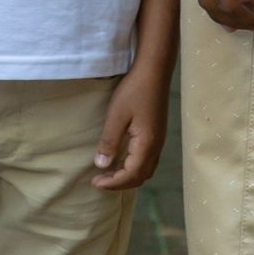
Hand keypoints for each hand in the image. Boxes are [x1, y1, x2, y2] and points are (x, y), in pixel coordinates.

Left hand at [91, 65, 168, 190]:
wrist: (155, 71)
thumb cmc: (135, 90)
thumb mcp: (117, 115)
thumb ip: (109, 141)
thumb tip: (101, 166)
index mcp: (147, 145)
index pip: (130, 175)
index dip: (112, 183)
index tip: (94, 182)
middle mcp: (156, 147)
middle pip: (140, 177)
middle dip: (120, 183)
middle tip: (100, 181)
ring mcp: (159, 140)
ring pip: (146, 169)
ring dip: (128, 176)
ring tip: (110, 173)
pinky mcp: (158, 133)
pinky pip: (148, 160)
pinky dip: (135, 166)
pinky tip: (124, 158)